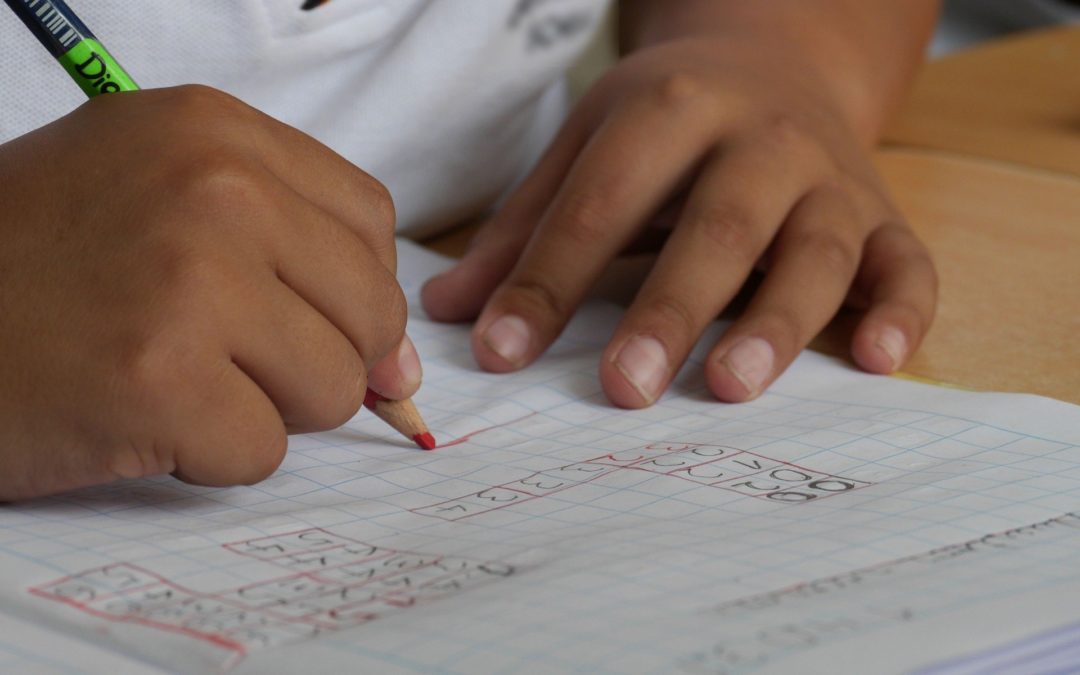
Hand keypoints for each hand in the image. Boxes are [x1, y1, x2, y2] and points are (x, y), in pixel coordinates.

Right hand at [0, 85, 416, 499]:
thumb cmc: (36, 266)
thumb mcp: (160, 202)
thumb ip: (294, 257)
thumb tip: (403, 367)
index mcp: (215, 132)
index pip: (369, 222)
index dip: (353, 289)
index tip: (312, 320)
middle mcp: (215, 190)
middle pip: (371, 311)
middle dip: (318, 357)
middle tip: (227, 357)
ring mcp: (191, 282)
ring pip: (333, 388)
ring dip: (265, 407)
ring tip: (177, 379)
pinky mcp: (160, 380)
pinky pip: (263, 451)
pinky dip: (210, 455)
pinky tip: (141, 415)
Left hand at [422, 36, 935, 406]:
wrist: (776, 61)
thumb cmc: (668, 124)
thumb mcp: (588, 148)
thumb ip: (524, 230)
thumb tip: (446, 314)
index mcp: (670, 110)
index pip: (601, 203)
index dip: (548, 280)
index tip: (500, 355)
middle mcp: (760, 139)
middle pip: (718, 225)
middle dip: (670, 308)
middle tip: (624, 389)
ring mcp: (830, 177)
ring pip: (816, 250)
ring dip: (778, 321)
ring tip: (730, 387)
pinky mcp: (884, 215)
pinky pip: (908, 264)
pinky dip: (902, 311)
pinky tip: (878, 362)